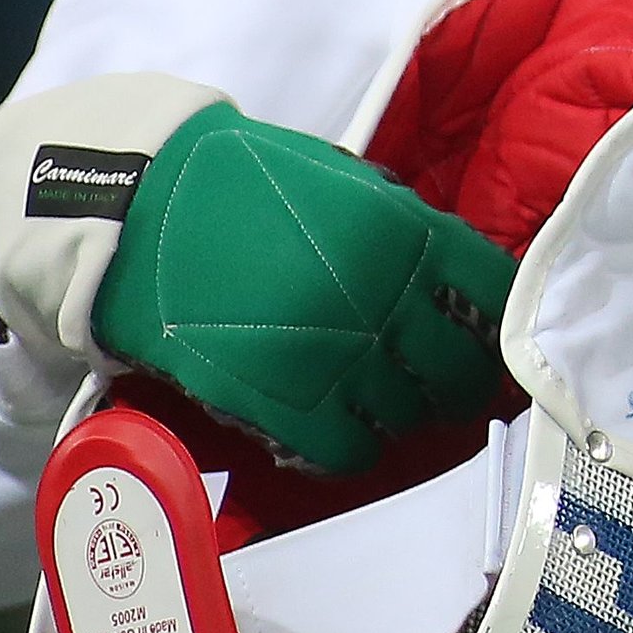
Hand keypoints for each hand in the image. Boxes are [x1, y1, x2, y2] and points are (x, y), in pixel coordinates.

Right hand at [92, 107, 516, 473]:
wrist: (137, 207)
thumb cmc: (238, 183)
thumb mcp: (344, 182)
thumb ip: (400, 230)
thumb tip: (445, 280)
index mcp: (407, 235)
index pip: (494, 297)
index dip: (494, 325)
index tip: (484, 336)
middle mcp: (384, 300)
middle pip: (460, 372)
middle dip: (457, 383)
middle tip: (439, 384)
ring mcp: (335, 358)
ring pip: (407, 417)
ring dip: (399, 413)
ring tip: (376, 400)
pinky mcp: (281, 403)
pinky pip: (347, 450)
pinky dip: (349, 447)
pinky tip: (336, 428)